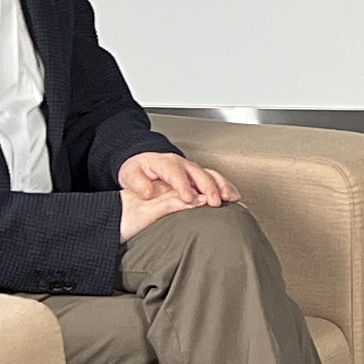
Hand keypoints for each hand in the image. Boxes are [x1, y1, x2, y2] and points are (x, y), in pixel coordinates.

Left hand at [117, 148, 241, 216]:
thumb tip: (147, 192)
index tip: (188, 198)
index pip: (176, 174)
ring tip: (229, 198)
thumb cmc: (139, 170)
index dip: (184, 186)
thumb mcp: (130, 175)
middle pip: (199, 174)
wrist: (144, 161)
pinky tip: (234, 196)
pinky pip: (216, 178)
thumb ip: (137, 183)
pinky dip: (226, 186)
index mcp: (166, 163)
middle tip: (214, 201)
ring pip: (211, 175)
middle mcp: (183, 165)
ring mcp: (193, 169)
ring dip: (221, 186)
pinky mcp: (199, 175)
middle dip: (208, 187)